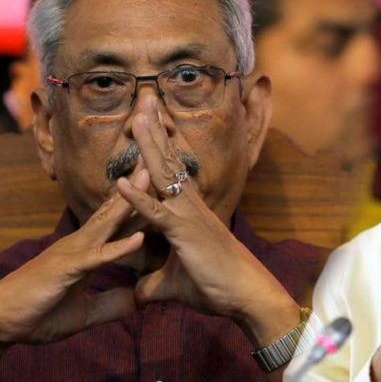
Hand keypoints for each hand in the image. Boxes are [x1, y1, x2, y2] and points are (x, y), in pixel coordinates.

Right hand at [0, 170, 147, 348]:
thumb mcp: (85, 312)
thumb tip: (136, 302)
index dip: (139, 203)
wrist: (1, 322)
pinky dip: (119, 248)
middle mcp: (82, 243)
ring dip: (131, 203)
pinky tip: (138, 239)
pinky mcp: (68, 268)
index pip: (118, 221)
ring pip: (107, 224)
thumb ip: (111, 304)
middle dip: (137, 187)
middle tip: (156, 162)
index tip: (160, 185)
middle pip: (114, 211)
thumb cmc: (39, 312)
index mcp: (88, 249)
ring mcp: (74, 253)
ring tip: (151, 181)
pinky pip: (98, 256)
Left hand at [118, 97, 299, 346]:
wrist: (246, 294)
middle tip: (144, 99)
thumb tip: (139, 294)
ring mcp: (188, 216)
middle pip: (167, 161)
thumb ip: (155, 282)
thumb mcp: (176, 283)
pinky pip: (158, 214)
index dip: (158, 144)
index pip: (169, 171)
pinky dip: (138, 200)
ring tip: (136, 117)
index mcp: (188, 210)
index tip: (149, 118)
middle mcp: (189, 206)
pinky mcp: (185, 234)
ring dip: (147, 147)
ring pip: (163, 176)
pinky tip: (121, 182)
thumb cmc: (217, 285)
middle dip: (153, 130)